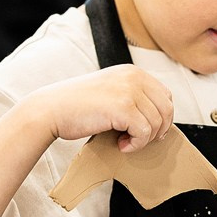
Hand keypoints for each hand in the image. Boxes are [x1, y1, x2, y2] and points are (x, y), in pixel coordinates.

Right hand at [28, 65, 173, 151]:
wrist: (50, 109)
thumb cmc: (77, 106)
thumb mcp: (110, 91)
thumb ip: (132, 96)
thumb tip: (159, 118)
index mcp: (132, 71)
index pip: (165, 95)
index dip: (162, 116)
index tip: (149, 131)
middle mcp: (134, 77)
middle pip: (166, 109)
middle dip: (158, 130)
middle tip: (139, 140)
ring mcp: (129, 91)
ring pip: (157, 123)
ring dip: (144, 139)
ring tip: (125, 142)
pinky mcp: (123, 108)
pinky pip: (144, 133)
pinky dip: (136, 145)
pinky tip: (121, 145)